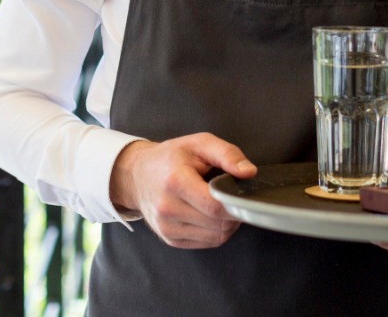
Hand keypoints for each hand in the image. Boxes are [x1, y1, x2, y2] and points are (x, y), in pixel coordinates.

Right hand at [109, 132, 256, 248]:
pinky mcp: (170, 239)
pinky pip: (207, 243)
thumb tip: (249, 173)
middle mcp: (167, 208)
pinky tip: (212, 215)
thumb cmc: (172, 157)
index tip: (242, 194)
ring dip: (228, 224)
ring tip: (221, 204)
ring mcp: (167, 227)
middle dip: (234, 213)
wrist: (137, 175)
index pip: (215, 206)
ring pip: (216, 237)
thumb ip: (227, 154)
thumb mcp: (200, 143)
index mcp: (175, 182)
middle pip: (218, 224)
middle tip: (233, 196)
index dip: (236, 203)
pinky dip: (217, 231)